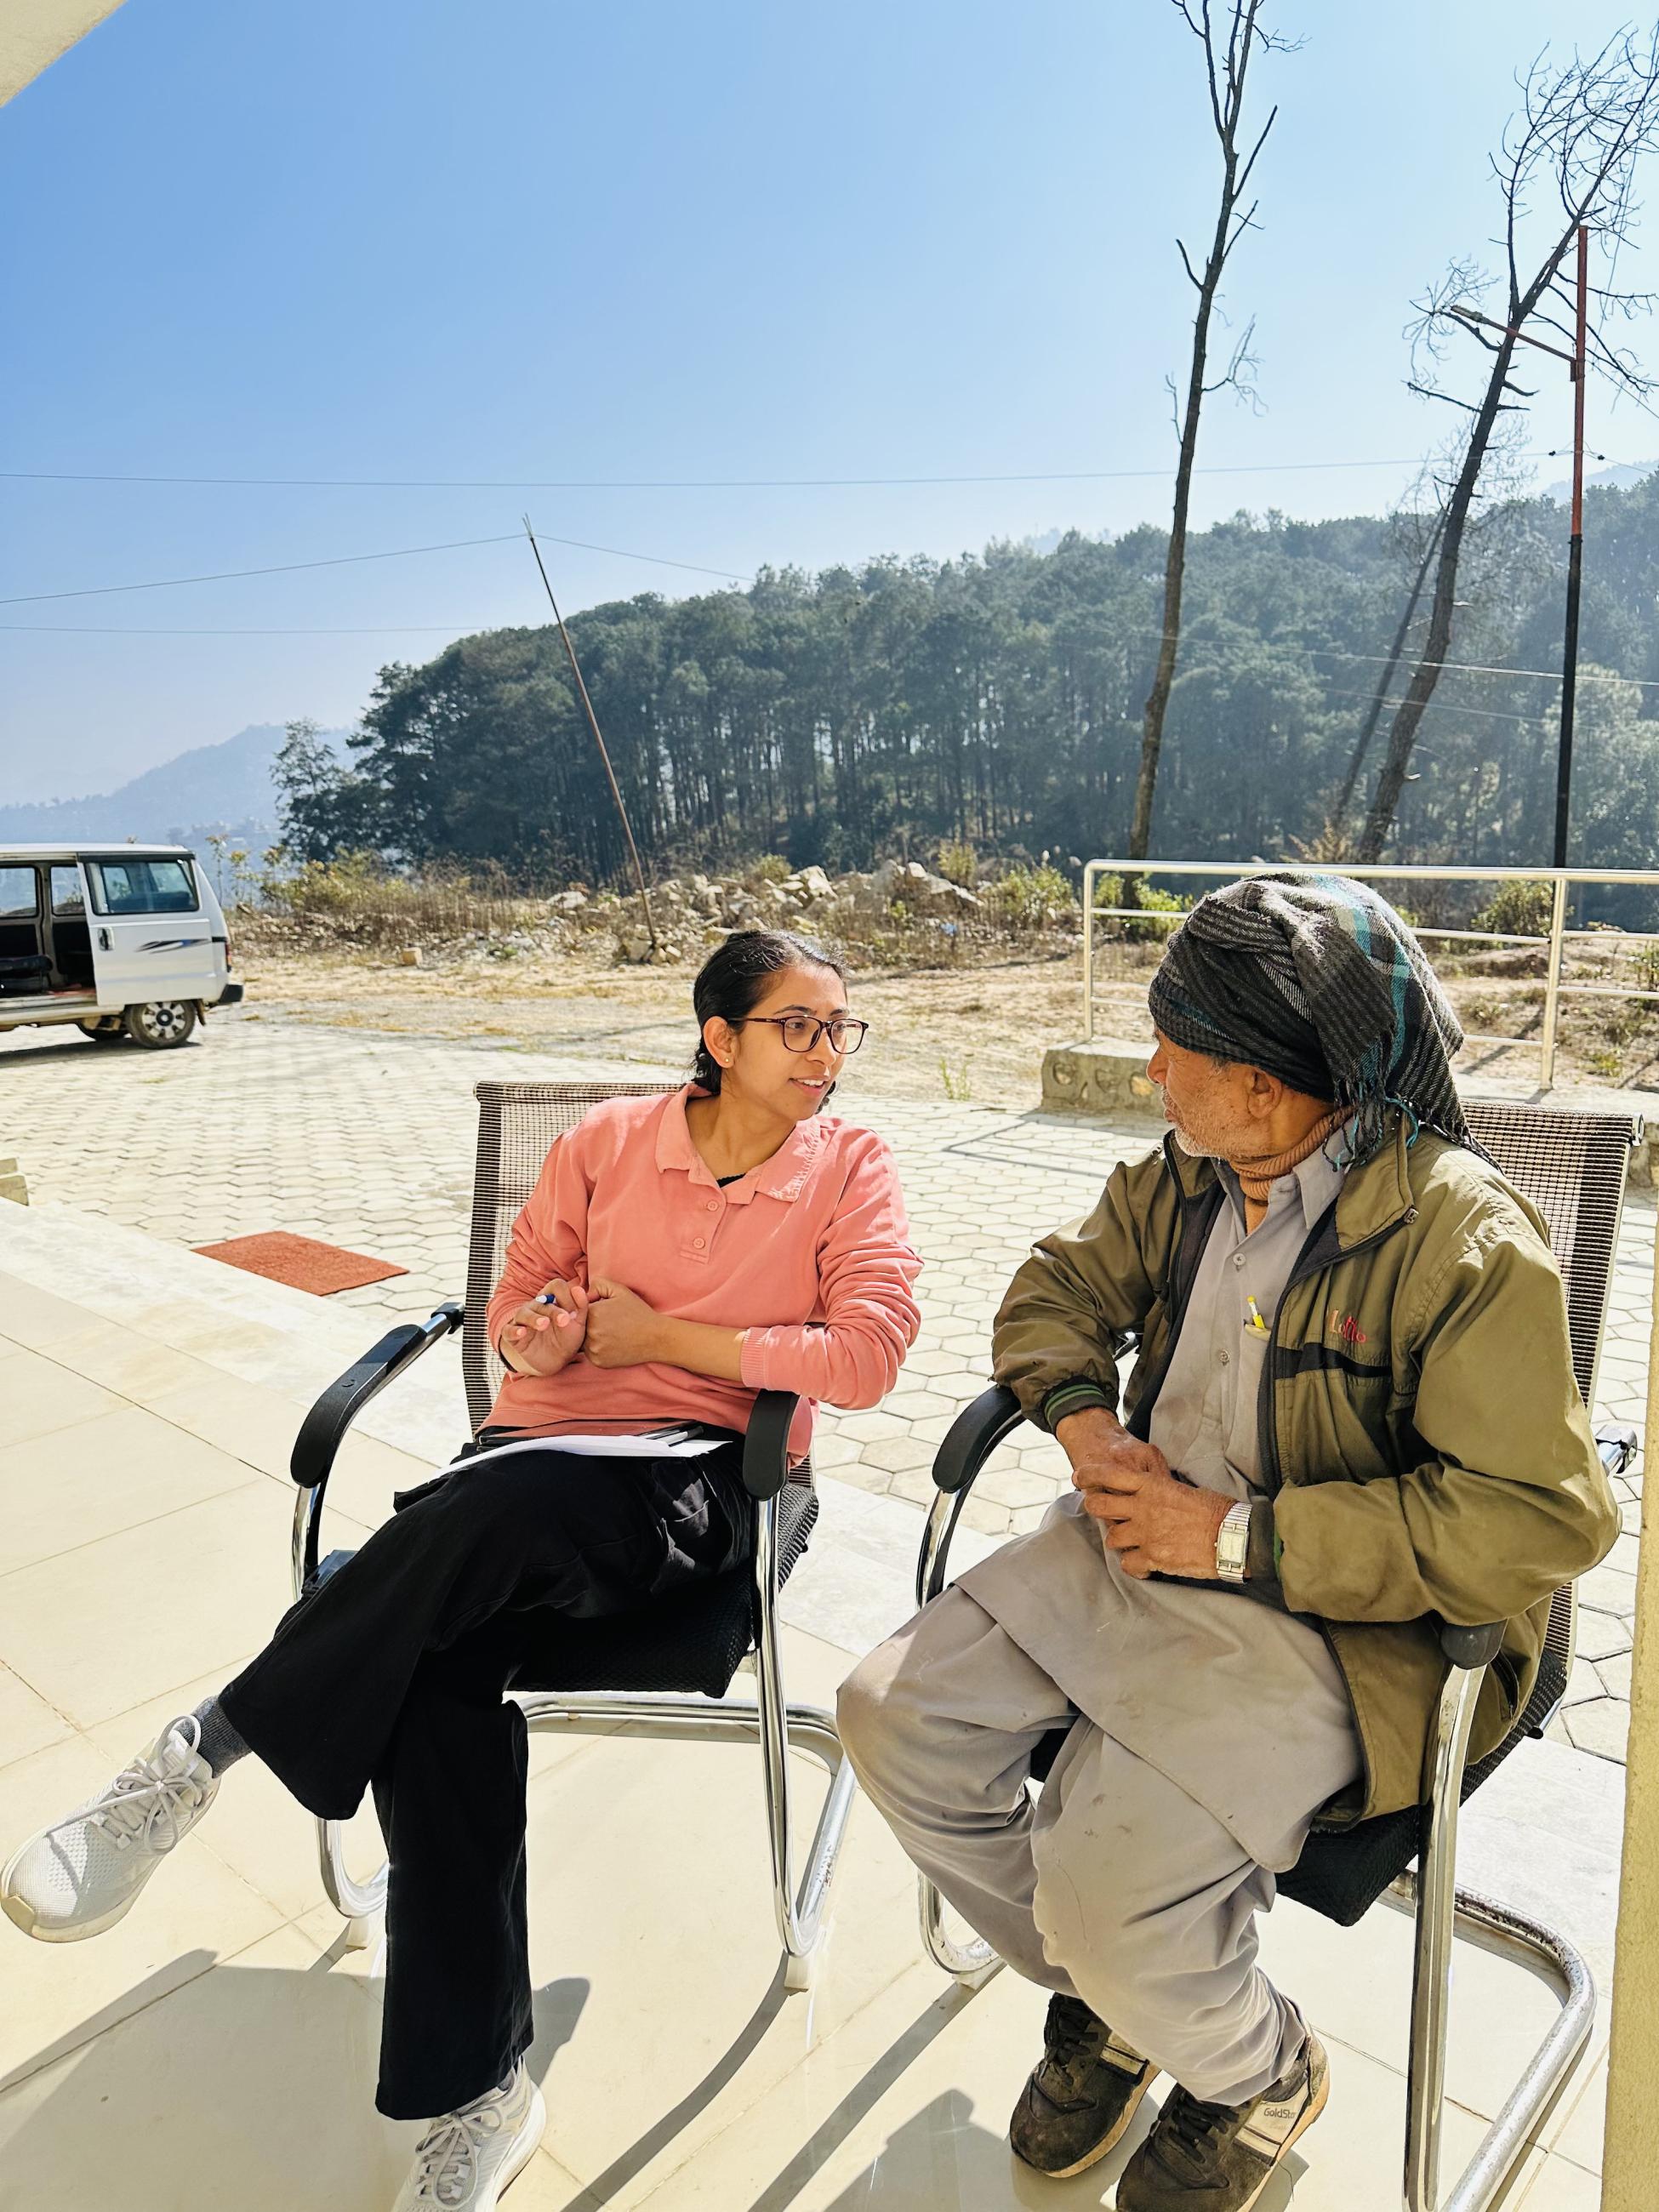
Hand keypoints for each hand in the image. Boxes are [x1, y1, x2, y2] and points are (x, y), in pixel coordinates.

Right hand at [500, 1277, 589, 1377]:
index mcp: (552, 1301)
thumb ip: (581, 1306)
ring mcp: (523, 1321)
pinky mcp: (513, 1337)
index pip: (556, 1286)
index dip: (566, 1296)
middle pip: (541, 1302)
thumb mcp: (578, 1324)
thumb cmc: (567, 1338)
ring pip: (523, 1313)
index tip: (575, 1314)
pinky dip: (514, 1330)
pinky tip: (522, 1332)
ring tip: (544, 1324)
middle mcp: (535, 1308)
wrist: (556, 1362)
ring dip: (534, 1318)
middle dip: (554, 1311)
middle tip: (564, 1320)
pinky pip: (508, 1330)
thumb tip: (578, 1289)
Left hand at [583, 1276, 666, 1369]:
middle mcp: (590, 1331)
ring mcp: (594, 1348)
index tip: (606, 1313)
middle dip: (591, 1324)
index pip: (580, 1310)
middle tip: (610, 1325)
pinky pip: (591, 1354)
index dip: (593, 1310)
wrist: (655, 1337)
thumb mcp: (620, 1291)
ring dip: (593, 1338)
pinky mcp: (598, 1361)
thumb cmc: (638, 1312)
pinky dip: (599, 1350)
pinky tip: (613, 1344)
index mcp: (593, 1312)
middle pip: (581, 1327)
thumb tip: (584, 1294)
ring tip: (611, 1334)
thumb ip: (598, 1285)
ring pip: (584, 1341)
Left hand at [1057, 1408, 1229, 1579]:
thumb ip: (1160, 1491)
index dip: (1090, 1475)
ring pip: (1112, 1539)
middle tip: (1101, 1513)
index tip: (1079, 1477)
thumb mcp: (1184, 1490)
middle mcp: (1143, 1508)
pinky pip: (1128, 1564)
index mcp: (1152, 1485)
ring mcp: (1146, 1534)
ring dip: (1119, 1541)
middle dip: (1096, 1509)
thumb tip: (1150, 1494)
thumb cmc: (1216, 1510)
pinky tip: (1144, 1563)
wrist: (1233, 1536)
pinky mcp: (1153, 1557)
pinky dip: (1134, 1566)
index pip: (1110, 1475)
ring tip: (1132, 1542)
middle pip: (1099, 1507)